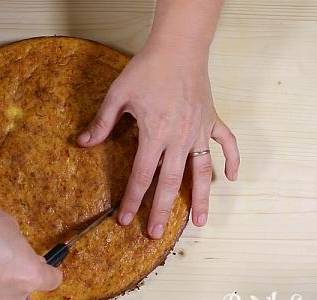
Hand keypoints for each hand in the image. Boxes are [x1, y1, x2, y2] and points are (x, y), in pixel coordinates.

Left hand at [78, 39, 239, 237]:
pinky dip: (233, 160)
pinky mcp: (213, 120)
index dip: (132, 199)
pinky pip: (228, 144)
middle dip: (163, 211)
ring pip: (203, 171)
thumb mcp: (118, 94)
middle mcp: (180, 138)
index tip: (126, 220)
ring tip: (200, 223)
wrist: (178, 48)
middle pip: (171, 182)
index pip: (141, 175)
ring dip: (202, 198)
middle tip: (156, 234)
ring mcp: (200, 131)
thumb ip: (102, 122)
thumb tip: (82, 143)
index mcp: (155, 134)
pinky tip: (232, 179)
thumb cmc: (147, 69)